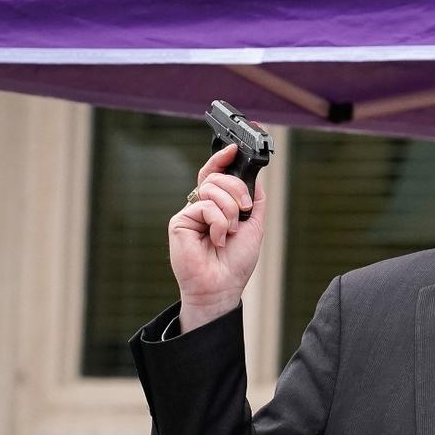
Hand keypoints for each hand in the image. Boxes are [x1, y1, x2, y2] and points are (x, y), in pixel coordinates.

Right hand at [169, 144, 265, 331]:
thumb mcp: (254, 225)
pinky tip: (217, 239)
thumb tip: (256, 176)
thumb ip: (256, 200)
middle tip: (244, 209)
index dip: (223, 158)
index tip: (235, 148)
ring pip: (211, 188)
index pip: (216, 175)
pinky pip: (204, 206)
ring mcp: (189, 213)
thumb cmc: (235, 262)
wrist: (222, 286)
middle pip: (217, 178)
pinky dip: (219, 222)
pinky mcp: (179, 221)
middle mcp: (202, 207)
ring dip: (229, 210)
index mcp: (217, 206)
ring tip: (230, 231)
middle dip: (236, 189)